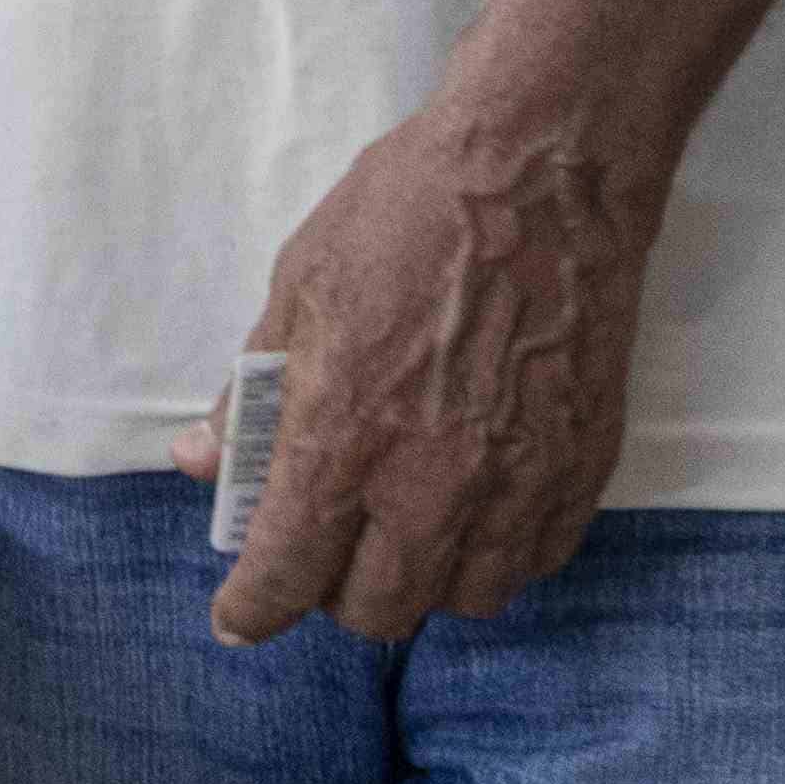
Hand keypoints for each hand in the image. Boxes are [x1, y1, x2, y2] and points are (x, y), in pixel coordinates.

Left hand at [178, 95, 659, 644]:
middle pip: (377, 608)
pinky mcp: (582, 467)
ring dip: (423, 579)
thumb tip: (202, 455)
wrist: (543, 168)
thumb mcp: (300, 286)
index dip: (255, 606)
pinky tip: (477, 506)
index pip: (289, 571)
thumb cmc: (408, 211)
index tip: (239, 615)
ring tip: (405, 526)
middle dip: (337, 591)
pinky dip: (498, 553)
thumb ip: (254, 389)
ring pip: (463, 598)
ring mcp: (517, 481)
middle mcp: (432, 480)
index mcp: (345, 433)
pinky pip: (534, 560)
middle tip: (329, 545)